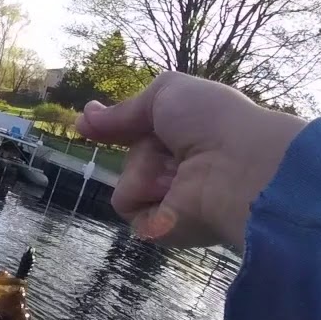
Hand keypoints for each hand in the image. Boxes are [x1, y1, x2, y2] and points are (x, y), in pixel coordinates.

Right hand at [75, 72, 308, 248]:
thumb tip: (85, 116)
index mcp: (188, 136)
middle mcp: (179, 169)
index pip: (142, 133)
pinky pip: (127, 204)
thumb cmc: (211, 122)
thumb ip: (125, 109)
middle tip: (169, 146)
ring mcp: (169, 199)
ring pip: (126, 180)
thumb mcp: (167, 93)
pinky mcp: (160, 227)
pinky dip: (143, 193)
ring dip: (143, 169)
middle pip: (131, 156)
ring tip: (177, 171)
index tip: (88, 126)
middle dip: (142, 147)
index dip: (117, 128)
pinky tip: (172, 191)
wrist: (236, 167)